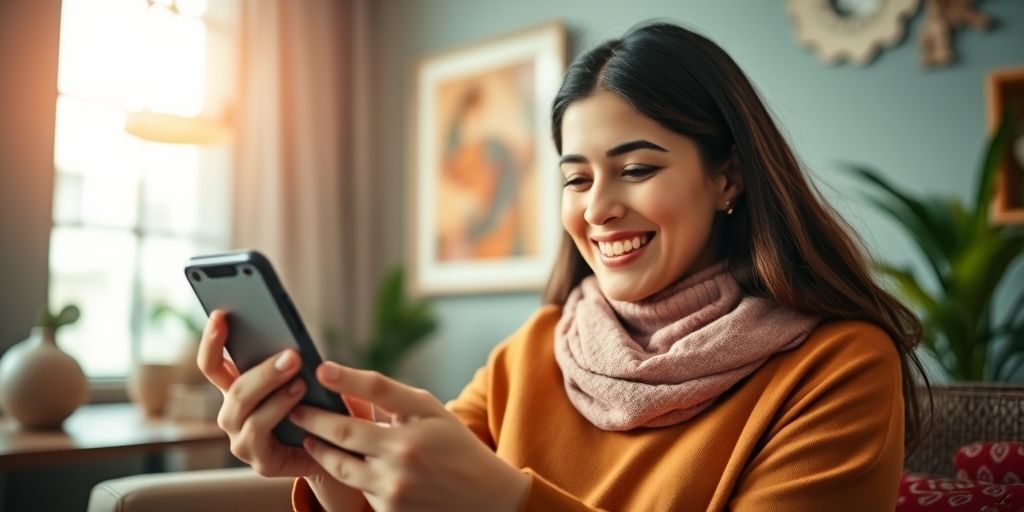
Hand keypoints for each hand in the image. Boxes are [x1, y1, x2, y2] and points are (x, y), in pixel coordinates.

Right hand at [196, 310, 369, 509]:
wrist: (342, 451)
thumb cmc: (324, 409)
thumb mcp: (309, 379)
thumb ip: (294, 362)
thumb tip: (292, 340)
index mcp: (238, 390)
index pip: (213, 364)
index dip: (212, 340)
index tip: (221, 314)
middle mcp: (233, 414)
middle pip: (232, 386)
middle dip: (262, 368)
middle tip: (291, 354)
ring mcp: (241, 439)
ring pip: (242, 407)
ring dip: (270, 387)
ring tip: (299, 378)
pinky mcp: (259, 461)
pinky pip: (259, 432)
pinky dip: (278, 411)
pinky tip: (300, 399)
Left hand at [288, 362, 530, 511]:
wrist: (485, 499)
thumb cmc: (455, 446)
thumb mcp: (433, 413)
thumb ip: (393, 398)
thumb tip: (348, 383)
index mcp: (417, 425)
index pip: (376, 391)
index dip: (345, 378)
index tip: (319, 368)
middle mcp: (404, 456)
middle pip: (344, 432)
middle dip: (313, 419)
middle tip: (296, 409)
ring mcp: (394, 489)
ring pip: (341, 466)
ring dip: (320, 451)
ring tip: (309, 438)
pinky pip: (359, 490)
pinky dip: (350, 476)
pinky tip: (342, 463)